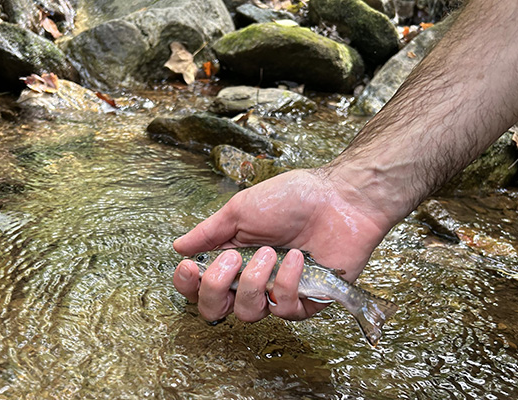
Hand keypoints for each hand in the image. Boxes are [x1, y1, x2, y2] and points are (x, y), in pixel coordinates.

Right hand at [173, 168, 393, 321]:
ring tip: (272, 253)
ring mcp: (278, 293)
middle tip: (233, 261)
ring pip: (249, 314)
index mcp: (232, 258)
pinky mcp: (306, 302)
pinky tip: (298, 258)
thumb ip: (209, 233)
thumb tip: (178, 247)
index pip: (199, 285)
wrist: (339, 199)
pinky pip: (285, 310)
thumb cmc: (293, 198)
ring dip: (257, 282)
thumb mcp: (241, 209)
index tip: (192, 267)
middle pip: (216, 310)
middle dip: (217, 289)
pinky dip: (288, 283)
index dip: (189, 284)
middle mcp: (252, 280)